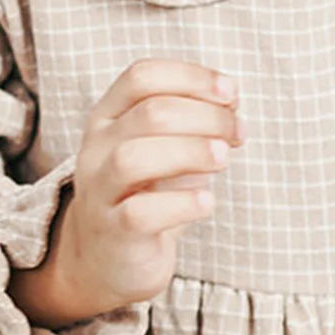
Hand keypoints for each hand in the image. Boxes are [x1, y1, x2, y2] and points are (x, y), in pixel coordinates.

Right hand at [9, 60, 242, 327]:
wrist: (106, 258)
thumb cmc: (144, 192)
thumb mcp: (161, 146)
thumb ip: (190, 121)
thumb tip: (230, 100)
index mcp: (108, 116)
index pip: (142, 76)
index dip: (192, 77)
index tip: (231, 94)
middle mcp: (96, 148)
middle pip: (150, 113)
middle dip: (206, 117)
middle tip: (238, 133)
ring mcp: (100, 191)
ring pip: (134, 158)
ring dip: (191, 152)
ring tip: (224, 158)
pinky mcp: (114, 231)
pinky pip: (141, 212)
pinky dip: (181, 203)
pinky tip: (207, 201)